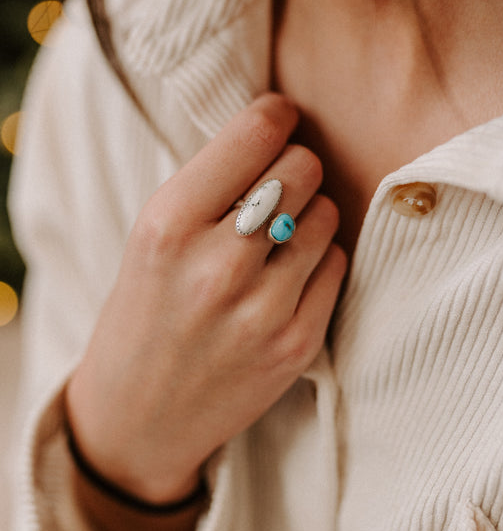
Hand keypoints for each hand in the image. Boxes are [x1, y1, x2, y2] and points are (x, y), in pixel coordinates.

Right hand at [66, 93, 346, 504]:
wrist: (138, 416)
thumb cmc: (144, 310)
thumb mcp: (151, 235)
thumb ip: (213, 182)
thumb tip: (283, 125)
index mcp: (169, 224)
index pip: (256, 133)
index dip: (275, 114)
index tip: (277, 118)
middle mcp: (217, 264)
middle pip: (303, 167)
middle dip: (292, 167)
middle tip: (274, 188)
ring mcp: (262, 309)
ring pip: (326, 212)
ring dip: (307, 215)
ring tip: (275, 239)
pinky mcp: (297, 343)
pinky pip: (337, 262)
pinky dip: (318, 259)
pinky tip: (286, 276)